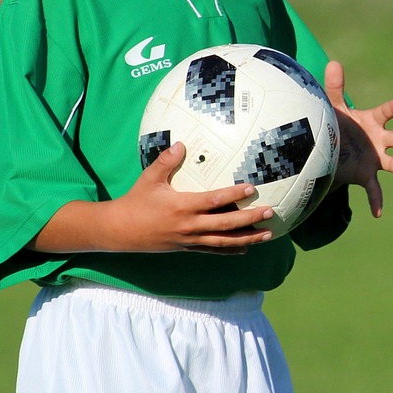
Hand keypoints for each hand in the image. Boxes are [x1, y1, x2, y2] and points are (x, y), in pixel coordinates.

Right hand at [30, 143, 275, 254]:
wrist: (121, 231)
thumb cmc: (136, 201)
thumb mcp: (149, 178)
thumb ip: (166, 161)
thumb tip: (182, 143)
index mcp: (182, 207)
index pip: (214, 201)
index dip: (234, 194)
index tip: (252, 188)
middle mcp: (190, 226)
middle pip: (226, 225)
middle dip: (250, 219)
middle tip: (270, 212)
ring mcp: (190, 240)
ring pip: (224, 242)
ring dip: (248, 238)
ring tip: (268, 234)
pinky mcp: (188, 248)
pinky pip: (214, 250)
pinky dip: (231, 249)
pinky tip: (246, 248)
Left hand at [324, 60, 392, 217]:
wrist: (331, 148)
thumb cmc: (338, 123)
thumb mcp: (334, 106)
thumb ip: (335, 87)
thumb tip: (333, 63)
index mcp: (372, 121)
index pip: (385, 113)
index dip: (392, 108)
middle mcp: (379, 140)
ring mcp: (375, 159)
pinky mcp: (366, 175)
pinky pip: (374, 189)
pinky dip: (376, 201)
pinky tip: (377, 213)